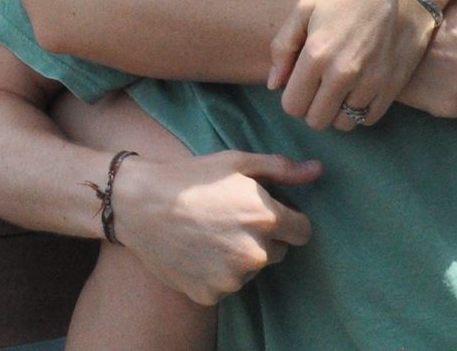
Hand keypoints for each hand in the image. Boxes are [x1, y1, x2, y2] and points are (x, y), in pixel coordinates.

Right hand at [109, 150, 320, 305]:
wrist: (139, 204)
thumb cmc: (189, 177)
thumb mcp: (235, 162)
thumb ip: (280, 168)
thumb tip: (317, 170)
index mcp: (266, 218)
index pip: (303, 231)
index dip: (287, 219)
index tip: (264, 213)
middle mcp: (255, 253)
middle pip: (278, 252)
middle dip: (263, 238)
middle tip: (230, 219)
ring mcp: (233, 278)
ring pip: (251, 269)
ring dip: (239, 256)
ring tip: (209, 234)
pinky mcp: (212, 294)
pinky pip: (226, 285)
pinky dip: (216, 272)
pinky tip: (197, 251)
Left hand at [267, 0, 439, 130]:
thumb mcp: (305, 9)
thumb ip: (282, 47)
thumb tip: (275, 85)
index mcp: (316, 54)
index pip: (292, 106)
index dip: (293, 97)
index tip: (301, 84)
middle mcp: (342, 75)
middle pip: (316, 121)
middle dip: (312, 107)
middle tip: (319, 87)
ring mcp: (369, 84)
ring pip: (342, 124)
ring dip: (337, 111)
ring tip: (340, 88)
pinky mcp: (391, 89)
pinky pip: (367, 120)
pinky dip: (360, 110)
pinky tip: (359, 90)